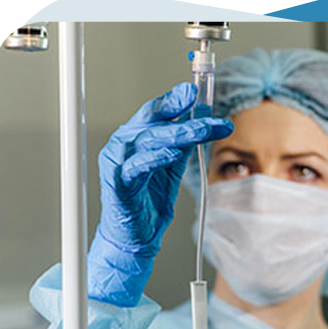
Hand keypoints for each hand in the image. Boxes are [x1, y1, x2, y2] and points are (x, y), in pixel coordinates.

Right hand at [87, 82, 232, 305]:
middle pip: (154, 121)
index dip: (175, 100)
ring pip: (149, 140)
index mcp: (136, 137)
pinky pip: (136, 167)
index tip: (195, 92)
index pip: (156, 112)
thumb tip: (204, 119)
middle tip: (209, 114)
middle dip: (183, 114)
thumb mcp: (172, 165)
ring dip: (178, 134)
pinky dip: (154, 158)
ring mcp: (117, 162)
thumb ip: (184, 142)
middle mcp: (124, 145)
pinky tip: (171, 152)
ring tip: (202, 130)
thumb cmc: (150, 199)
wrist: (136, 236)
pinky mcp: (117, 183)